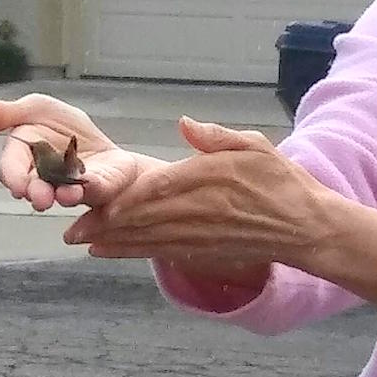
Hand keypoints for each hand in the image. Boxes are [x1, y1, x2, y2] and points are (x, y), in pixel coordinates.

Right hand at [0, 93, 165, 210]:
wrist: (106, 145)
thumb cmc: (65, 129)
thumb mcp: (33, 109)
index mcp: (26, 158)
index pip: (12, 169)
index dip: (12, 177)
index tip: (16, 185)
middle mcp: (47, 178)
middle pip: (36, 186)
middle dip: (37, 192)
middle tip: (39, 199)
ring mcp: (74, 185)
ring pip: (65, 193)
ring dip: (64, 195)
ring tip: (67, 195)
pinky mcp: (102, 186)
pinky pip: (98, 188)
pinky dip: (95, 187)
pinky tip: (91, 184)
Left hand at [65, 117, 335, 273]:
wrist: (305, 226)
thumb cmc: (281, 182)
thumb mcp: (254, 145)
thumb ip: (215, 136)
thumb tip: (183, 123)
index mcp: (208, 179)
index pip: (157, 189)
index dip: (122, 199)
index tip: (94, 202)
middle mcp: (199, 211)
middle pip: (144, 220)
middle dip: (106, 226)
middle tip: (72, 230)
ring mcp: (200, 236)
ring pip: (149, 240)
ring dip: (114, 243)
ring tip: (84, 244)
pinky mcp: (204, 252)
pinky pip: (163, 253)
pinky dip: (135, 253)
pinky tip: (114, 252)